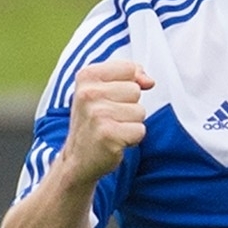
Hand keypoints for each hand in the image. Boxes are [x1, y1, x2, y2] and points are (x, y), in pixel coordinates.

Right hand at [59, 56, 154, 183]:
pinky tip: (115, 142)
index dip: (128, 84)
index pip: (128, 68)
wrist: (78, 159)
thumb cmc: (94, 122)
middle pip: (135, 90)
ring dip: (131, 123)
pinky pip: (140, 130)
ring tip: (112, 129)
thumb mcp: (102, 90)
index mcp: (86, 76)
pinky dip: (132, 139)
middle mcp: (89, 93)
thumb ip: (128, 77)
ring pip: (140, 111)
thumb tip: (149, 81)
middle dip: (129, 106)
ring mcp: (97, 114)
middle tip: (109, 118)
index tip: (111, 98)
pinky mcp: (108, 135)